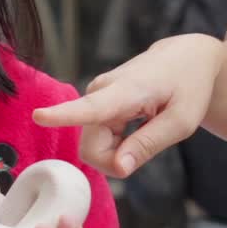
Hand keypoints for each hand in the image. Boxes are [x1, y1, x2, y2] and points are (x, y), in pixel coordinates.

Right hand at [33, 33, 224, 177]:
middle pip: (92, 147)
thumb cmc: (188, 87)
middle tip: (145, 153)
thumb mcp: (181, 122)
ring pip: (92, 146)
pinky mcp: (93, 102)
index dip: (63, 115)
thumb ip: (148, 145)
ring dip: (117, 152)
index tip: (38, 117)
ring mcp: (94, 95)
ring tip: (144, 130)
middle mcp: (101, 90)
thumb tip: (118, 169)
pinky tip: (133, 126)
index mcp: (127, 90)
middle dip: (115, 162)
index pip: (91, 108)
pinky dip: (115, 144)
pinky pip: (95, 139)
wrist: (185, 58)